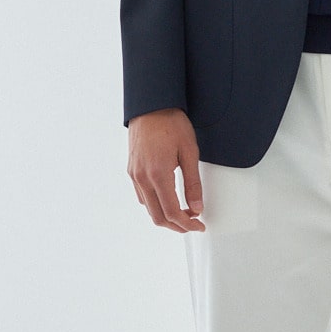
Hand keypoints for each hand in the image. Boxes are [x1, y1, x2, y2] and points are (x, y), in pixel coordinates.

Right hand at [127, 108, 205, 231]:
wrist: (151, 105)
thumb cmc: (170, 123)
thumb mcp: (190, 152)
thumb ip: (193, 183)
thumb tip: (197, 207)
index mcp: (158, 174)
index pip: (172, 212)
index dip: (187, 224)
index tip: (199, 225)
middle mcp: (142, 177)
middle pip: (157, 216)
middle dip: (176, 226)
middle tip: (193, 224)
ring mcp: (134, 175)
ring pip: (148, 208)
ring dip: (165, 216)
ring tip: (183, 213)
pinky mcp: (131, 170)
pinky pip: (142, 196)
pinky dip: (155, 205)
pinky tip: (168, 199)